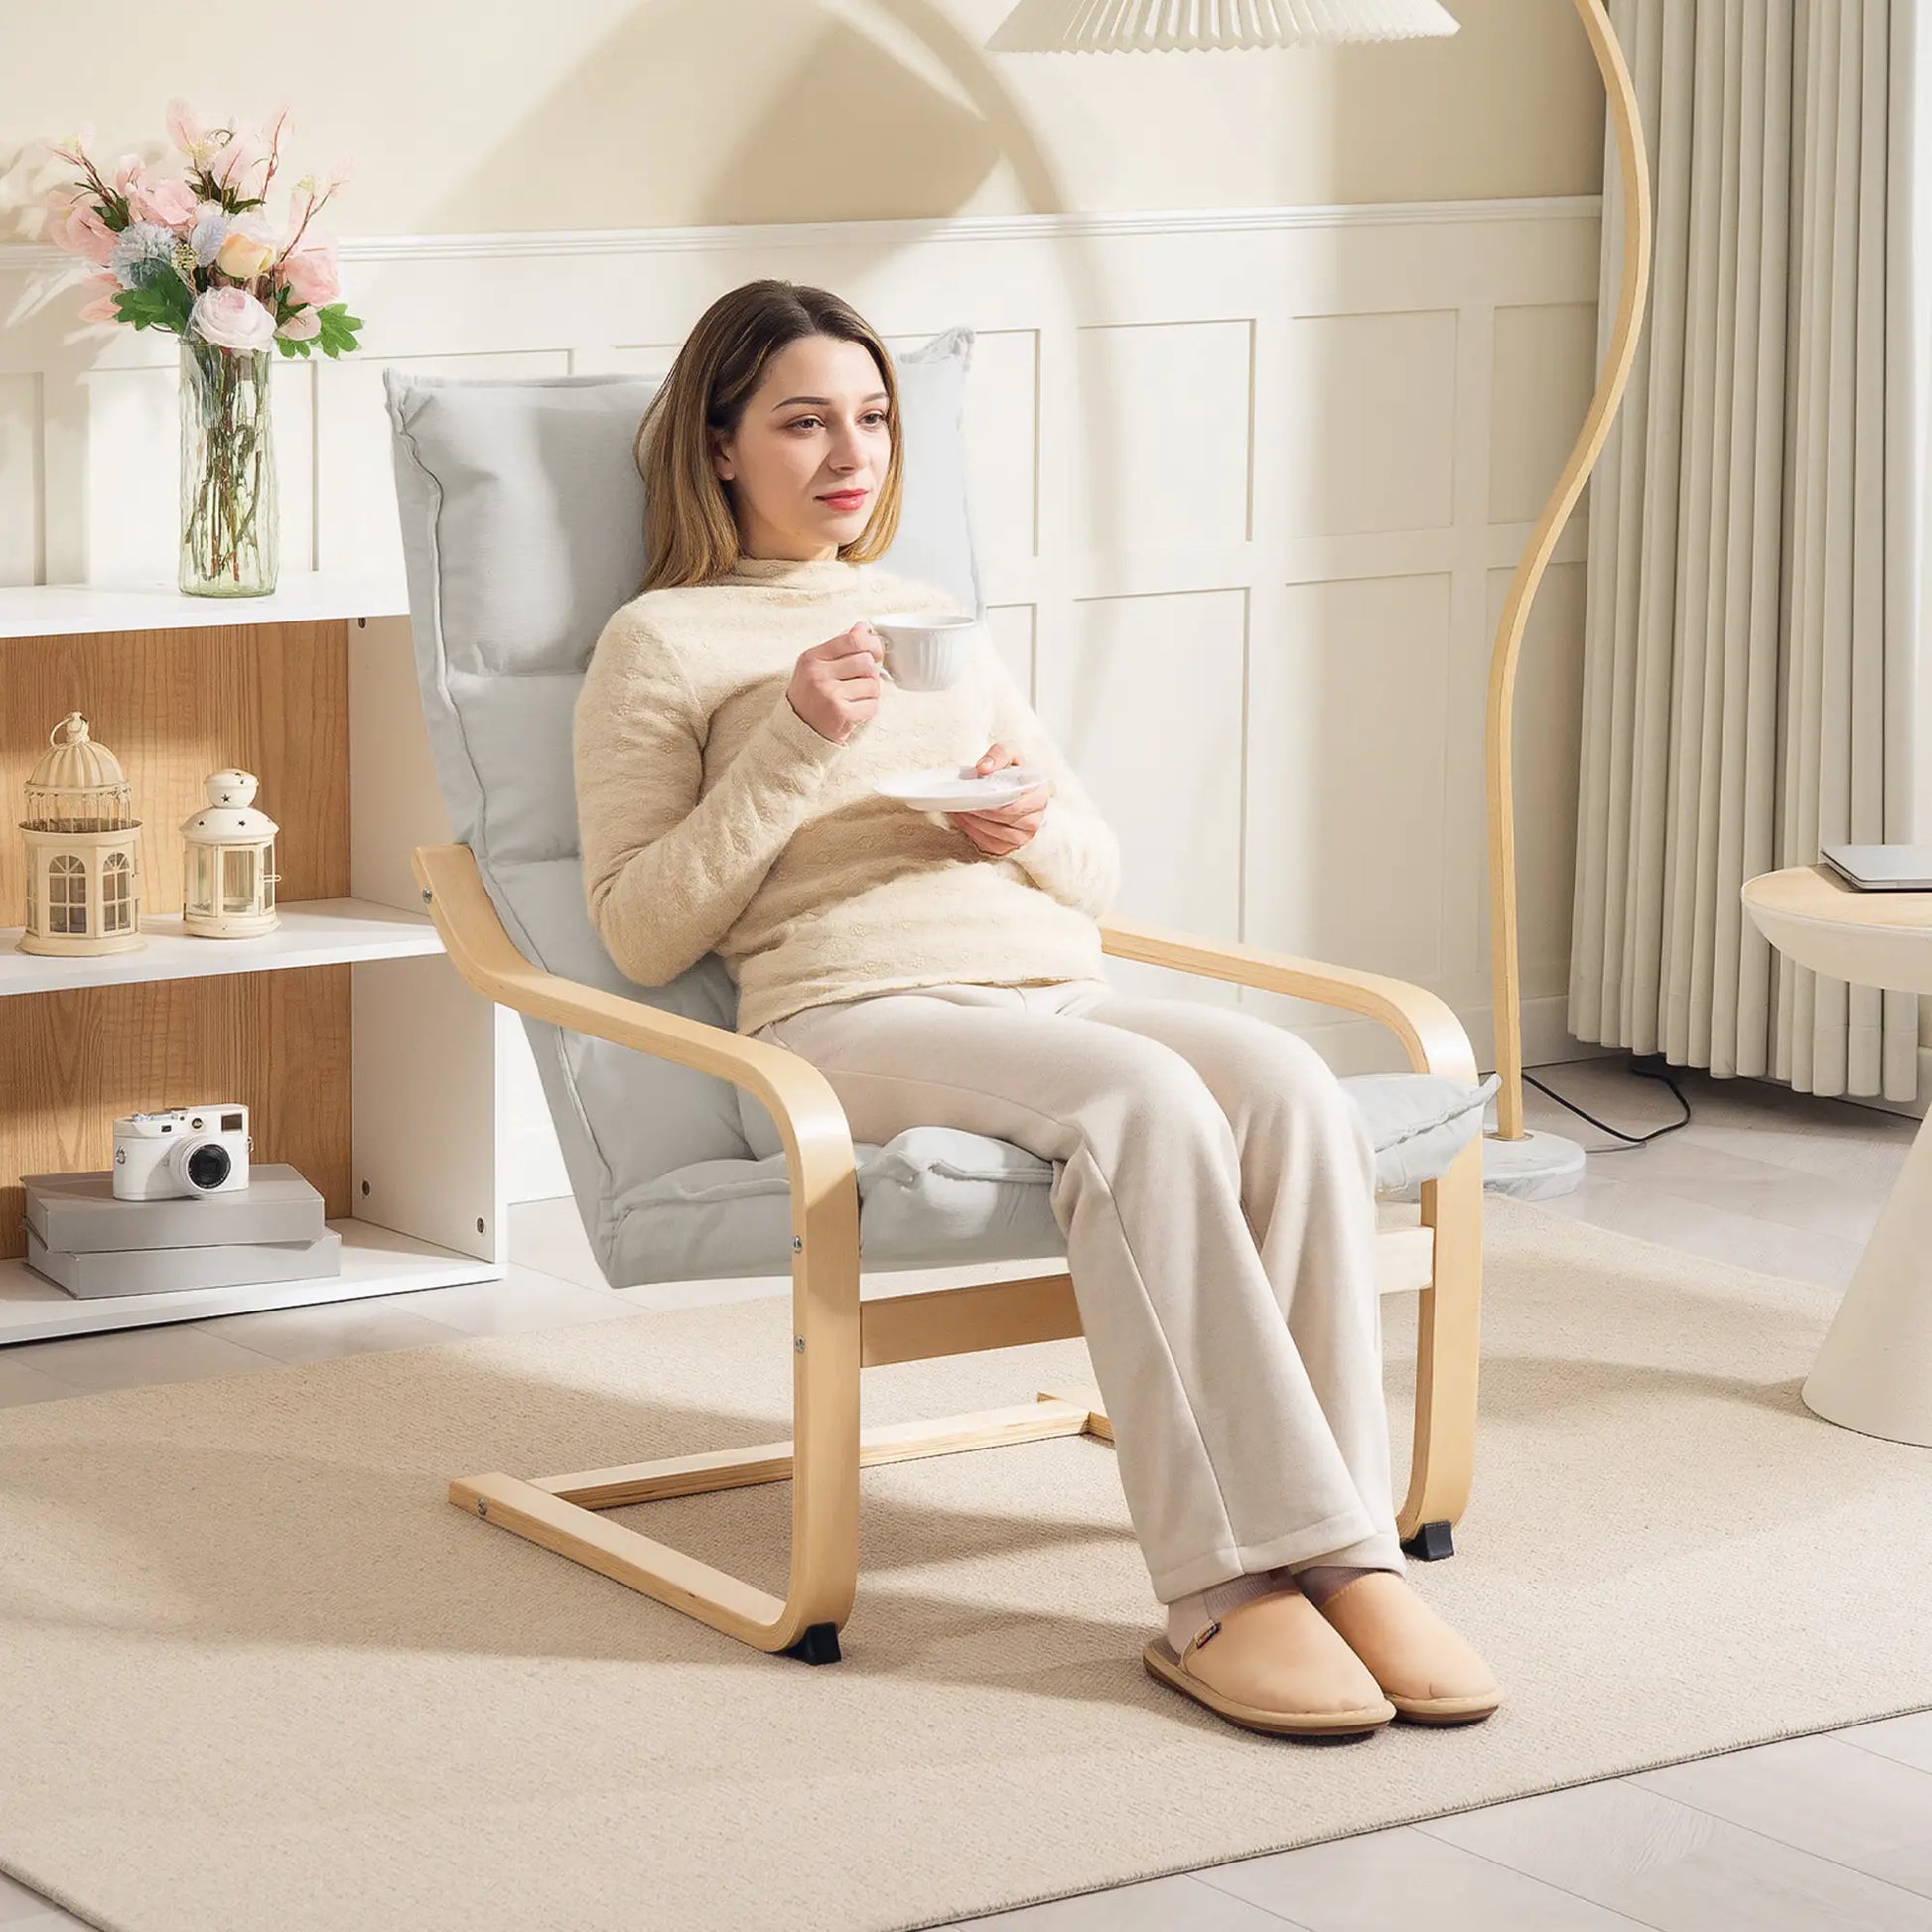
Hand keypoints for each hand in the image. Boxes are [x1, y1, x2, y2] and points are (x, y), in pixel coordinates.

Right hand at [786, 623, 883, 743]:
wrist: (797, 730)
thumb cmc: (810, 696)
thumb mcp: (817, 666)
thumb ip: (840, 646)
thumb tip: (863, 628)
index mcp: (812, 658)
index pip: (852, 640)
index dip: (871, 644)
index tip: (876, 652)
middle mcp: (818, 674)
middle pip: (866, 662)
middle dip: (870, 673)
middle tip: (860, 682)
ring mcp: (830, 694)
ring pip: (872, 684)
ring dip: (870, 693)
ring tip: (855, 698)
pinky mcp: (841, 714)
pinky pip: (872, 705)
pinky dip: (868, 709)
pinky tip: (855, 710)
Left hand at [947, 741, 1049, 855]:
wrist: (1016, 791)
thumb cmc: (1014, 774)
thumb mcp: (1011, 754)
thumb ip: (999, 753)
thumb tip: (983, 768)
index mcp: (1039, 797)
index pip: (1013, 804)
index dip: (990, 800)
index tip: (973, 791)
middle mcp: (1034, 820)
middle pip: (1001, 819)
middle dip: (978, 809)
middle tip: (960, 800)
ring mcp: (1022, 837)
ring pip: (994, 834)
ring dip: (972, 821)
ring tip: (958, 807)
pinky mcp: (1007, 848)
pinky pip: (988, 844)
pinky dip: (971, 831)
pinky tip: (962, 818)